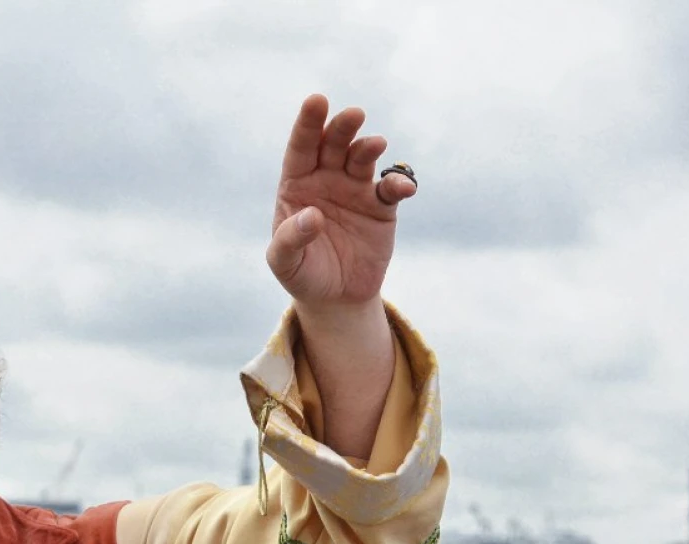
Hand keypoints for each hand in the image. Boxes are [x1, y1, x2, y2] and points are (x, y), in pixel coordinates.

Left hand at [266, 95, 414, 311]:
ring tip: (375, 145)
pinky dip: (398, 183)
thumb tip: (312, 215)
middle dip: (341, 127)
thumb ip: (290, 239)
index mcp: (297, 184)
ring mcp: (356, 189)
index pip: (301, 148)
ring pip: (362, 158)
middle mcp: (327, 179)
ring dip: (369, 147)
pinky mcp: (381, 206)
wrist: (336, 297)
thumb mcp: (285, 263)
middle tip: (353, 115)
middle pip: (333, 144)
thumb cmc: (303, 274)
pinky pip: (391, 188)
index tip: (316, 101)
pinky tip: (403, 188)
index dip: (308, 124)